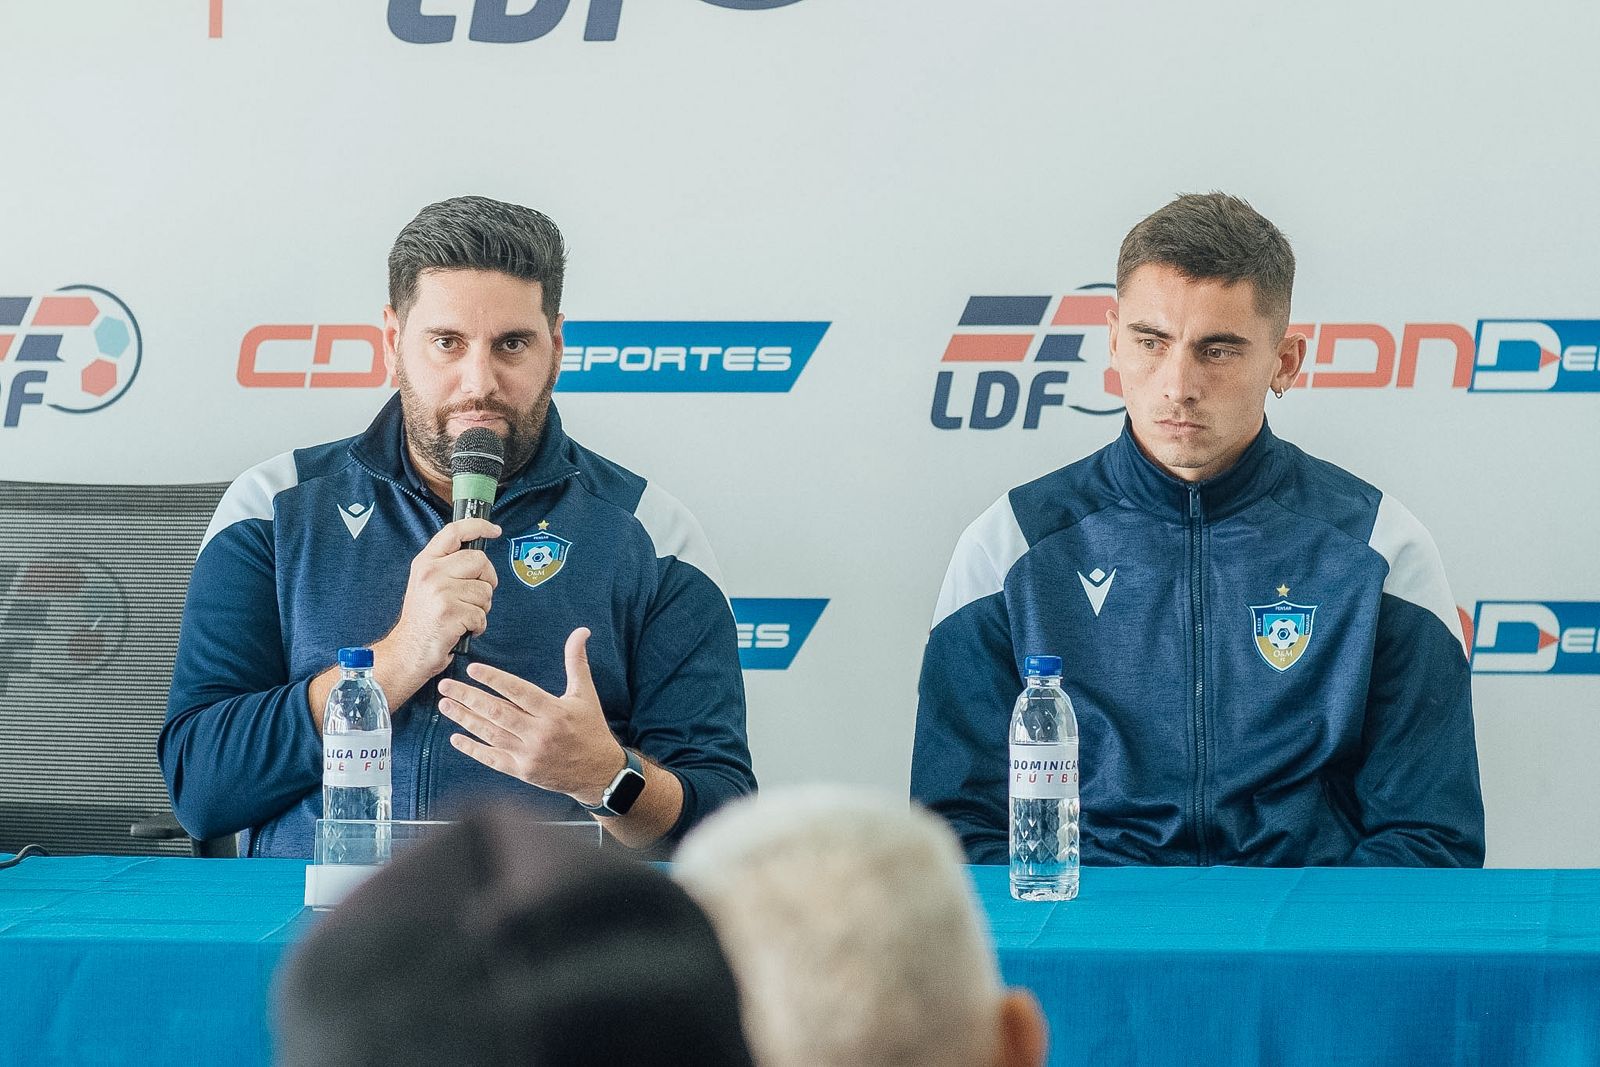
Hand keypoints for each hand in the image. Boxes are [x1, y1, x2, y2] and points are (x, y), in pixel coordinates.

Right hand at [379, 517, 500, 688]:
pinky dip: (477, 626)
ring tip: (461, 616)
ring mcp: (439, 591)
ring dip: (481, 608)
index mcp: (426, 562)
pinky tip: (461, 629)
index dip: (478, 527)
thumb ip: (448, 566)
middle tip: (474, 597)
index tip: (495, 530)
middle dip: (487, 580)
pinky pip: (482, 615)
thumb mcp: (427, 584)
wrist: (407, 651)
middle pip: (480, 561)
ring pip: (485, 591)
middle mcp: (431, 572)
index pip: (454, 532)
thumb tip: (479, 557)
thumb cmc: (424, 619)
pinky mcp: (449, 612)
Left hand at [436, 627, 625, 804]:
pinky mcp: (522, 771)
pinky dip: (473, 749)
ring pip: (490, 734)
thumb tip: (581, 632)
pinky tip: (455, 737)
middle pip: (497, 712)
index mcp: (554, 711)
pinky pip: (492, 759)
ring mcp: (529, 754)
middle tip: (446, 686)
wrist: (598, 772)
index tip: (473, 669)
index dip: (494, 679)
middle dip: (468, 697)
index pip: (519, 691)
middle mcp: (539, 733)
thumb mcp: (586, 694)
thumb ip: (577, 662)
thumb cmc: (591, 728)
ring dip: (465, 719)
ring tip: (445, 705)